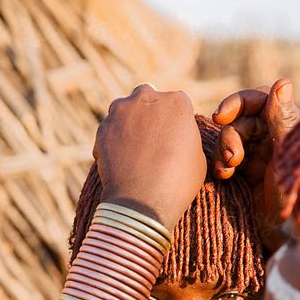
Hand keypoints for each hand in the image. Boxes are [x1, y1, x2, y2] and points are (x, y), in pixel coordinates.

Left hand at [93, 85, 206, 229]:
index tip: (173, 138)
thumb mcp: (197, 157)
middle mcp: (147, 97)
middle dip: (149, 114)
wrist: (143, 202)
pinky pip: (109, 131)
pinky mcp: (102, 128)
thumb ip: (186, 136)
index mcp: (177, 102)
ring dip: (129, 124)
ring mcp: (121, 111)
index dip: (175, 122)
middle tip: (152, 140)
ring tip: (135, 151)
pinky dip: (114, 141)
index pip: (177, 104)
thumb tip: (178, 136)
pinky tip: (121, 162)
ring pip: (124, 111)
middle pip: (147, 99)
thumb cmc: (177, 183)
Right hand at [212, 78, 299, 249]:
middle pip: (241, 122)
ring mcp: (260, 159)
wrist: (293, 237)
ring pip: (231, 141)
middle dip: (230, 136)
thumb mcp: (290, 155)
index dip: (238, 103)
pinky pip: (228, 162)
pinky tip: (223, 177)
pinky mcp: (248, 179)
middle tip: (231, 160)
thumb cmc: (299, 195)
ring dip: (224, 151)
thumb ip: (283, 119)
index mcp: (289, 127)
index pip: (260, 101)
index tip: (221, 116)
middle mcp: (274, 139)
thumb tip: (281, 82)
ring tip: (226, 171)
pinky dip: (221, 166)